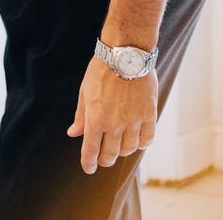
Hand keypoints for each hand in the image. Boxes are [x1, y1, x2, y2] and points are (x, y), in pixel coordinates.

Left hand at [67, 55, 157, 173]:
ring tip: (119, 145)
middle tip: (103, 159)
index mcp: (96, 119)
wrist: (126, 53)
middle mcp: (115, 124)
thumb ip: (81, 116)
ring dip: (122, 151)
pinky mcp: (149, 114)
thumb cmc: (101, 70)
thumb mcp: (85, 92)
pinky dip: (141, 143)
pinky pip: (147, 139)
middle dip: (105, 160)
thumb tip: (73, 134)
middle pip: (110, 154)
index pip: (91, 151)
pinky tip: (137, 139)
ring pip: (129, 149)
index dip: (88, 163)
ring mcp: (134, 120)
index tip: (89, 169)